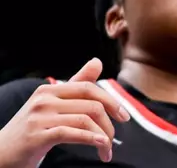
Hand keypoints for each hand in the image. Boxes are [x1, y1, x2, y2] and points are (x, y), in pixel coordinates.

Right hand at [0, 57, 128, 166]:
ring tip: (106, 150)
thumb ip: (75, 85)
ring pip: (85, 120)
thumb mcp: (51, 105)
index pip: (89, 88)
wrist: (0, 154)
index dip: (111, 101)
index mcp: (49, 89)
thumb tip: (98, 62)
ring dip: (102, 137)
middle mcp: (44, 99)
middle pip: (91, 104)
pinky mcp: (36, 136)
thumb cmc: (31, 130)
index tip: (123, 116)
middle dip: (110, 121)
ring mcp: (39, 117)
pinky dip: (90, 139)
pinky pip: (71, 133)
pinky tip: (100, 145)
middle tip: (115, 138)